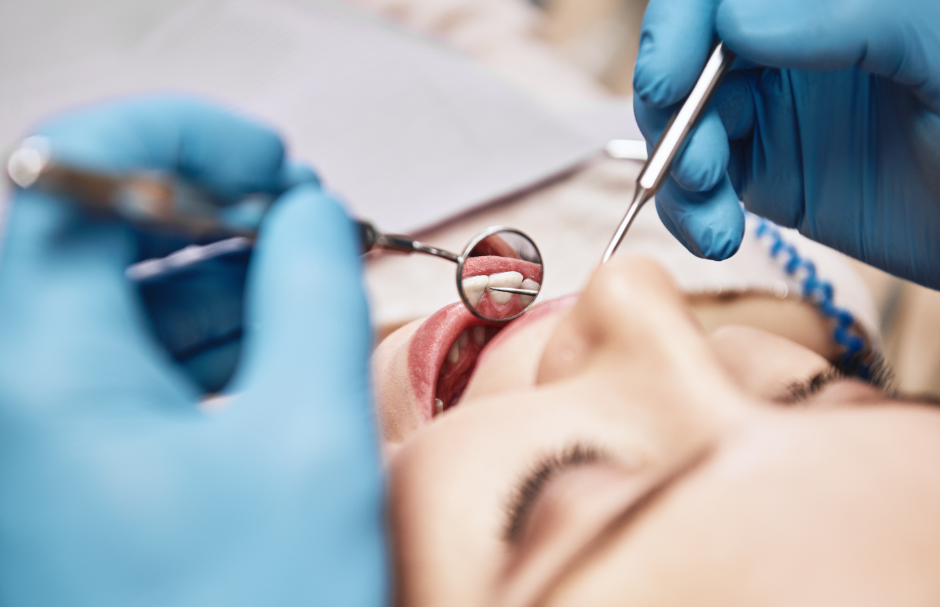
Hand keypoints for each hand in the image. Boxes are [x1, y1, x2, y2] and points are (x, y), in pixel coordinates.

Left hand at [0, 97, 386, 604]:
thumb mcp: (310, 436)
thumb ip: (312, 292)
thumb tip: (310, 213)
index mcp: (40, 375)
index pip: (74, 178)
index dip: (179, 138)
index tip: (267, 157)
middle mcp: (12, 395)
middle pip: (93, 231)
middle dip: (206, 201)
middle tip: (299, 207)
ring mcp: (38, 434)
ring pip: (114, 294)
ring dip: (213, 262)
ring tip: (303, 261)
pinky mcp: (73, 466)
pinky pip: (129, 356)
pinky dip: (204, 324)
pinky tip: (273, 325)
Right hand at [632, 0, 939, 287]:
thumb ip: (852, 16)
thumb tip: (738, 18)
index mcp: (829, 1)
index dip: (679, 29)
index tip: (667, 81)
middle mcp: (791, 44)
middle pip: (688, 60)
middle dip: (675, 116)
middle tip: (697, 166)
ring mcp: (775, 108)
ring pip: (684, 125)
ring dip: (678, 175)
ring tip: (713, 221)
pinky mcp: (767, 170)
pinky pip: (701, 183)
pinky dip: (691, 211)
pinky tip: (716, 235)